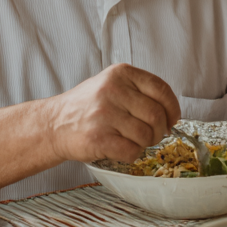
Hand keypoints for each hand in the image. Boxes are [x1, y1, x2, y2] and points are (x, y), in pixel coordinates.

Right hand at [44, 63, 180, 164]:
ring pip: (145, 134)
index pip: (161, 89)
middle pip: (156, 114)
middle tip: (153, 135)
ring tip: (135, 141)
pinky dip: (133, 154)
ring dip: (146, 143)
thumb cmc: (88, 106)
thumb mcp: (112, 84)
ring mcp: (104, 114)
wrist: (53, 124)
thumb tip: (170, 111)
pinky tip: (123, 149)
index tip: (172, 118)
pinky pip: (131, 150)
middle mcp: (113, 90)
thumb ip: (139, 91)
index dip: (172, 107)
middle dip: (159, 130)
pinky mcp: (97, 138)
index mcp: (121, 73)